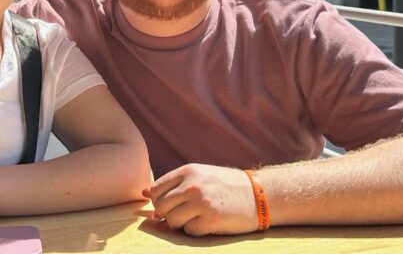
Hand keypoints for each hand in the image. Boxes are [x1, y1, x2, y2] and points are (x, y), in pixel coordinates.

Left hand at [142, 163, 256, 235]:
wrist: (259, 194)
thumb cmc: (224, 184)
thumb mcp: (199, 175)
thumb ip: (172, 183)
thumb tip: (143, 193)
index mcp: (187, 171)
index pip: (155, 189)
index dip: (158, 201)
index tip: (169, 205)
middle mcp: (192, 185)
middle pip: (160, 207)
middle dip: (165, 214)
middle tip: (180, 213)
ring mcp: (202, 203)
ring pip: (171, 221)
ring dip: (180, 223)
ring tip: (194, 217)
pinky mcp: (211, 220)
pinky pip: (189, 231)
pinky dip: (194, 230)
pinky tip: (207, 222)